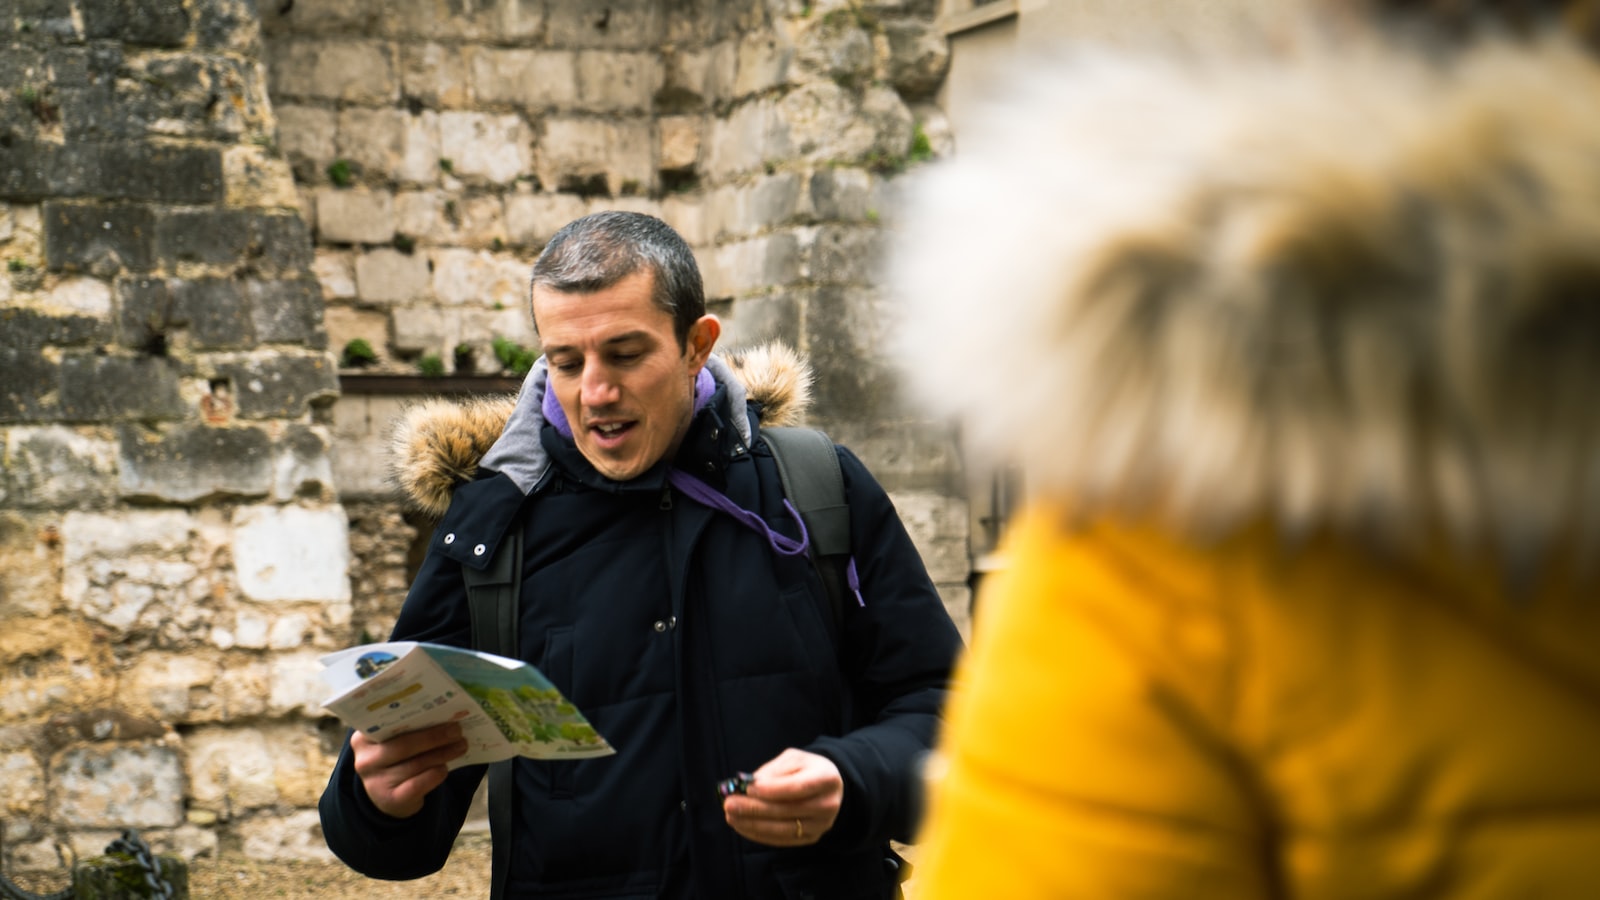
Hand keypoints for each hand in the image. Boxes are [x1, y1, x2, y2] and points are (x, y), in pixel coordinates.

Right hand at [350, 721, 468, 818]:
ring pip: (415, 764)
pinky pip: (418, 785)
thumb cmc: (397, 760)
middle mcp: (365, 760)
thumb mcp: (394, 742)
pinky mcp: (390, 800)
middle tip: (457, 730)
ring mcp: (375, 783)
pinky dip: (435, 774)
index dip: (414, 713)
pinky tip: (445, 768)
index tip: (438, 705)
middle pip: (404, 745)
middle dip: (435, 736)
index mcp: (363, 738)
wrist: (390, 797)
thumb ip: (409, 728)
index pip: (386, 722)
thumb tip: (445, 713)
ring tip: (460, 745)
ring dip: (442, 754)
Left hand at [722, 748, 842, 846]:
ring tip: (731, 815)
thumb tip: (748, 785)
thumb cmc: (806, 768)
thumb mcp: (794, 759)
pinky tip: (742, 825)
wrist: (829, 786)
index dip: (771, 790)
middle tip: (729, 804)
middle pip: (787, 810)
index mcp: (827, 779)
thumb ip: (773, 771)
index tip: (747, 788)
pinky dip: (759, 834)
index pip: (797, 788)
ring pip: (783, 829)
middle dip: (755, 808)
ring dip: (753, 824)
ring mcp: (821, 825)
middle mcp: (828, 805)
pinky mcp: (811, 838)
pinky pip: (782, 840)